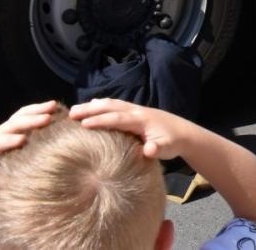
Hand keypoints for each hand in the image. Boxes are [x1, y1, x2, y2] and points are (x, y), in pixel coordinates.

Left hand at [0, 101, 57, 203]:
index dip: (8, 140)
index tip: (22, 140)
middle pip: (13, 124)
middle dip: (29, 121)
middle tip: (47, 119)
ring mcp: (6, 126)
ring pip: (21, 115)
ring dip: (37, 110)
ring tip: (54, 106)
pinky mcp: (14, 124)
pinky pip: (26, 112)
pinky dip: (39, 107)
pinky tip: (54, 106)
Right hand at [70, 98, 191, 161]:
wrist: (185, 133)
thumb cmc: (174, 142)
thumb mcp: (167, 148)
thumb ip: (157, 149)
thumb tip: (147, 150)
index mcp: (141, 120)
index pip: (117, 119)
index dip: (100, 121)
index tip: (82, 124)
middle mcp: (136, 111)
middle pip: (110, 107)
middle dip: (90, 109)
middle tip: (70, 113)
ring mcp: (136, 110)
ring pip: (111, 104)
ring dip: (93, 105)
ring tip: (75, 109)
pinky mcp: (136, 112)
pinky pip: (116, 105)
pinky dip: (102, 104)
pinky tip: (93, 105)